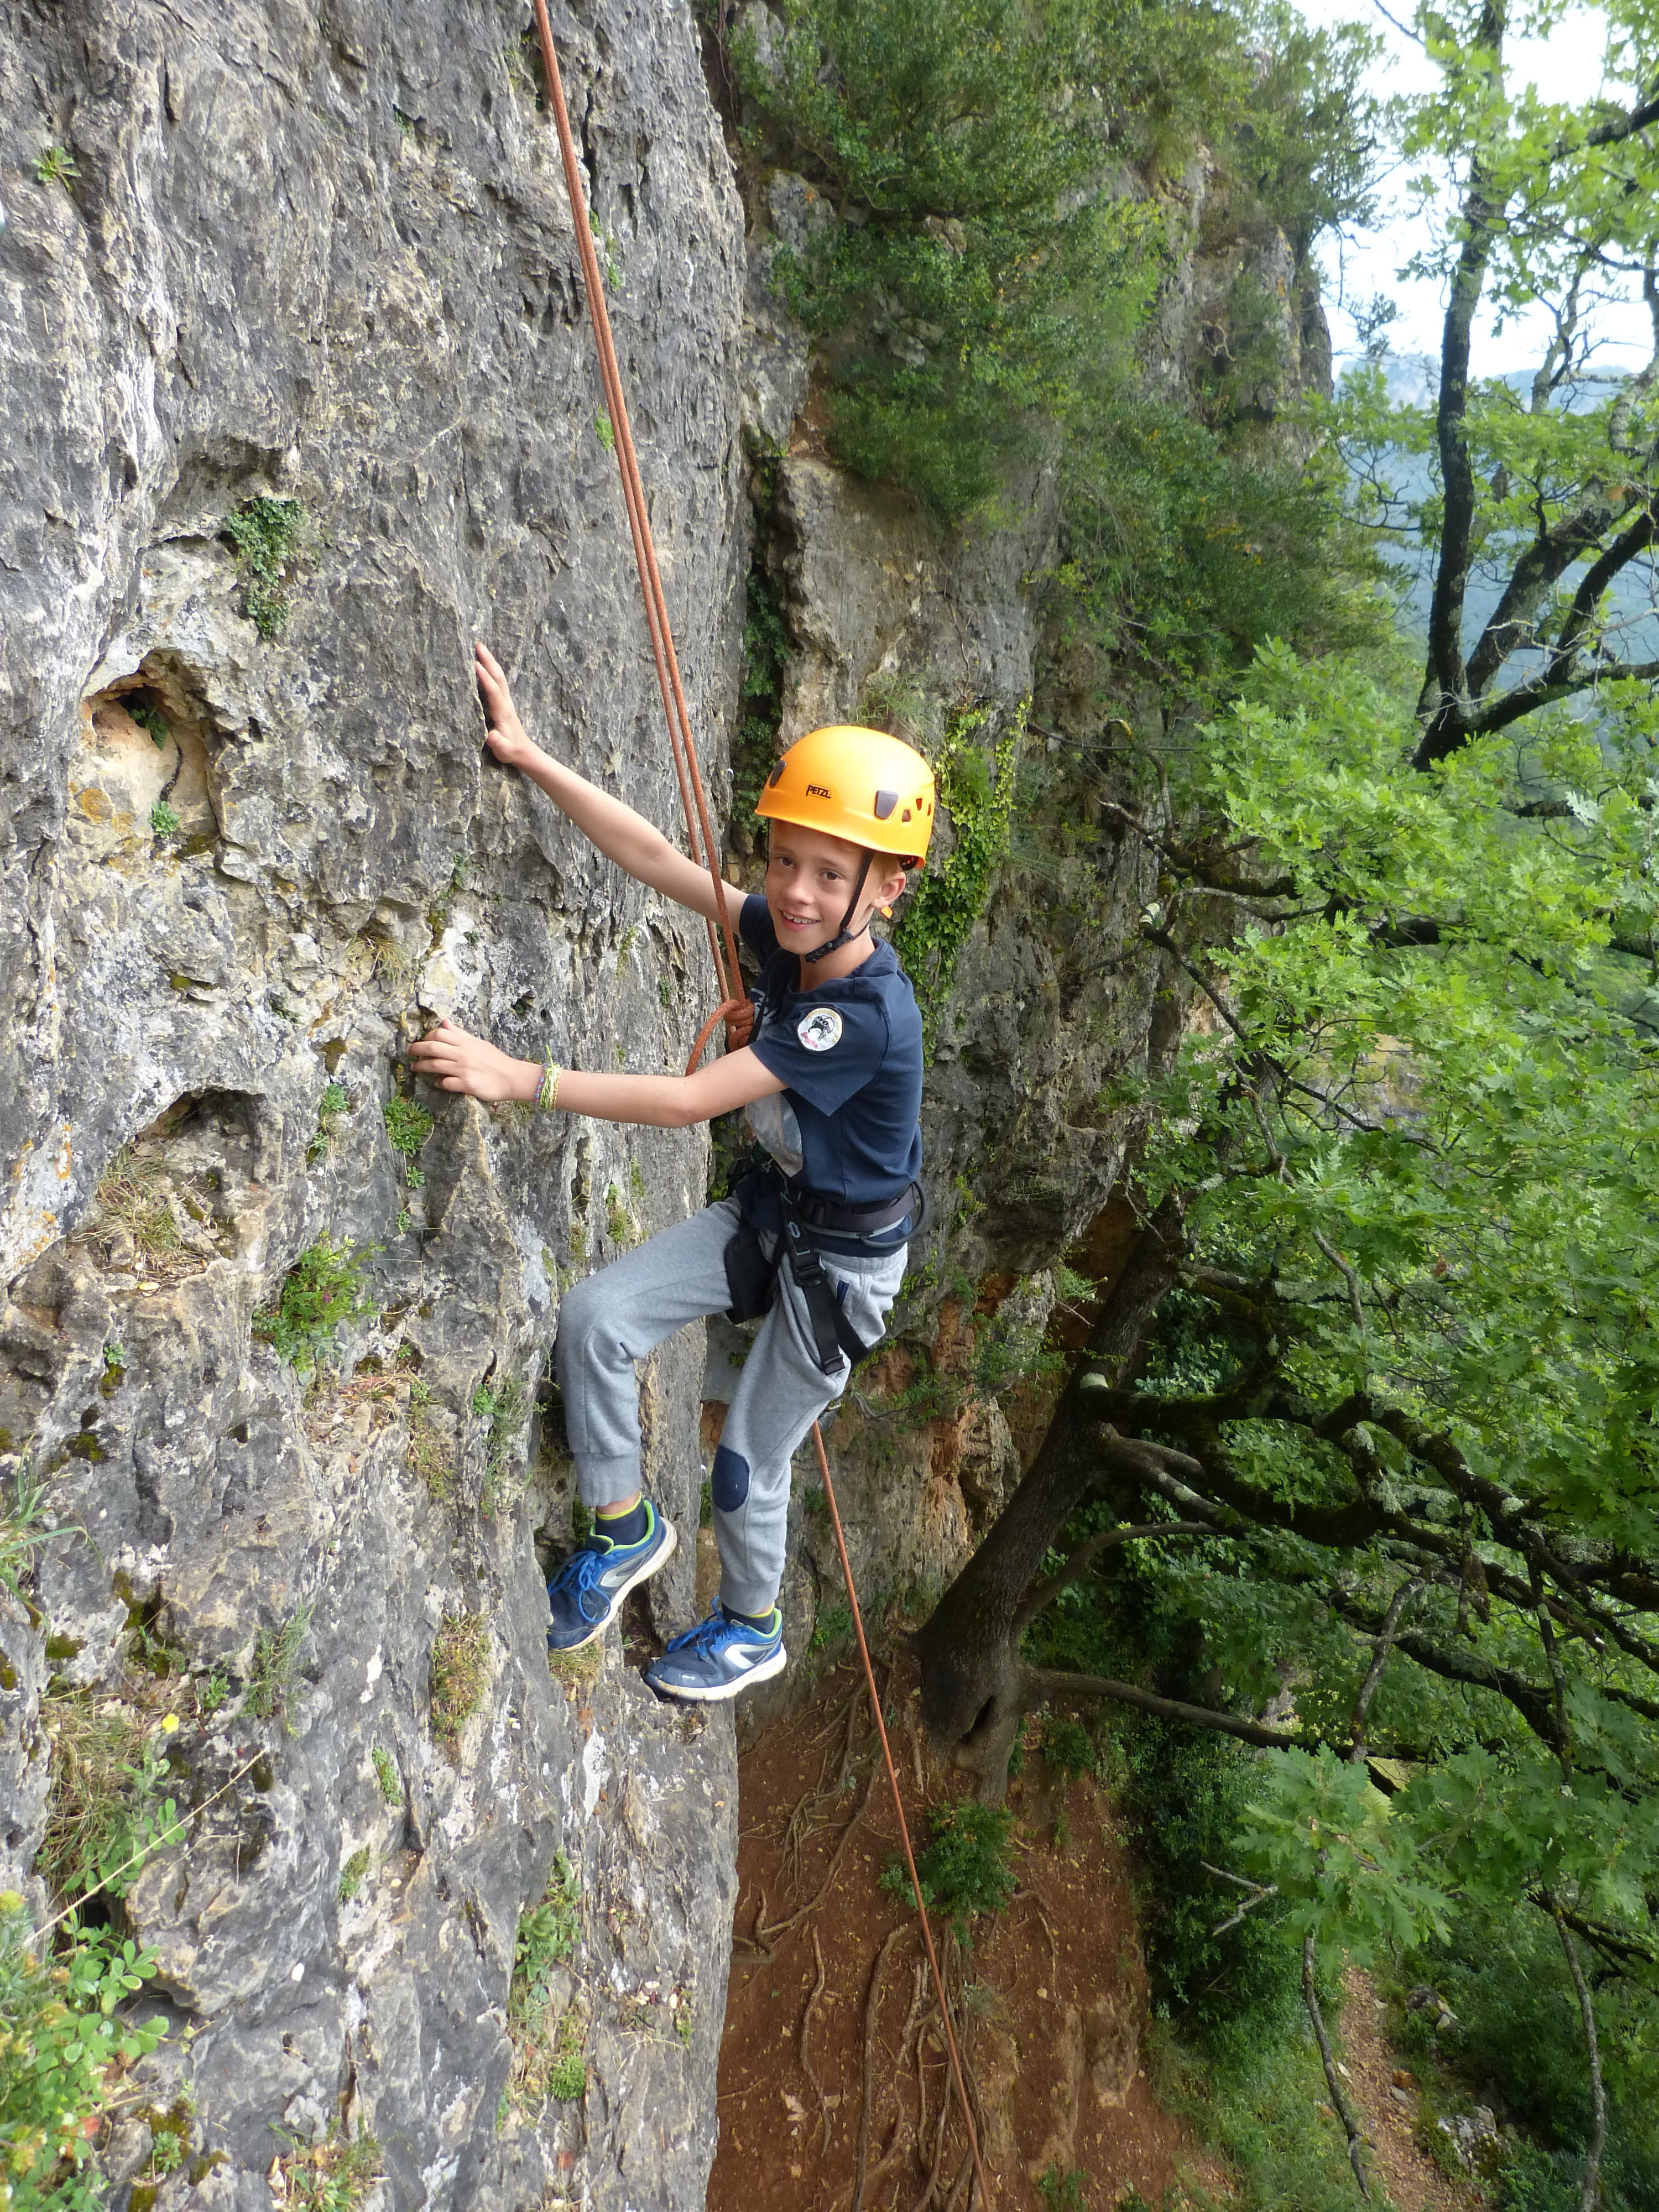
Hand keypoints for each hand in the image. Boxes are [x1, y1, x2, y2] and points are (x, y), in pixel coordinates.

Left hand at [407, 1018, 537, 1102]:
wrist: (513, 1077)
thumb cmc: (496, 1060)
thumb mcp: (479, 1043)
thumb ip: (461, 1034)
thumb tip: (444, 1023)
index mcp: (466, 1042)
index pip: (440, 1034)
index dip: (426, 1036)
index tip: (421, 1041)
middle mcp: (463, 1053)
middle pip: (433, 1048)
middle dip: (417, 1049)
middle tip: (409, 1052)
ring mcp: (463, 1069)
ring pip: (435, 1065)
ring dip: (422, 1066)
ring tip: (415, 1067)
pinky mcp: (466, 1084)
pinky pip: (446, 1083)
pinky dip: (438, 1082)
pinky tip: (436, 1083)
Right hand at [475, 642, 538, 771]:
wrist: (523, 750)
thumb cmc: (510, 750)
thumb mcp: (503, 750)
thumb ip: (497, 743)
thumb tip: (491, 736)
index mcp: (503, 712)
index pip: (493, 692)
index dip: (485, 679)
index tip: (476, 665)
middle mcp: (505, 702)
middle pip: (498, 677)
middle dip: (488, 660)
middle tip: (478, 645)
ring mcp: (505, 700)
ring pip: (499, 676)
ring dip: (490, 661)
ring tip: (480, 647)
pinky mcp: (503, 701)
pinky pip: (497, 681)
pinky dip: (491, 669)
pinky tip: (484, 662)